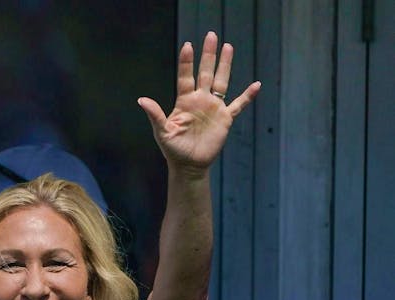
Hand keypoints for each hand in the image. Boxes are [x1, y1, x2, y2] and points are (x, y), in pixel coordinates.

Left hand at [138, 31, 260, 174]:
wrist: (189, 165)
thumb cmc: (173, 148)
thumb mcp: (162, 131)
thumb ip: (154, 114)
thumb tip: (141, 100)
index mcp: (184, 101)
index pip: (185, 77)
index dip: (186, 62)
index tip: (188, 45)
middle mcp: (200, 100)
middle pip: (205, 72)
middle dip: (208, 55)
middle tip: (211, 35)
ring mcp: (214, 107)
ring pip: (221, 81)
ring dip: (225, 65)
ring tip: (228, 47)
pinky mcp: (225, 118)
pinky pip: (238, 104)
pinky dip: (248, 96)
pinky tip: (256, 85)